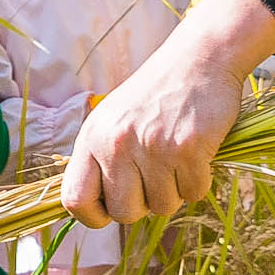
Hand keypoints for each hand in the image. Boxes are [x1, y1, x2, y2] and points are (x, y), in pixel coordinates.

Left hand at [61, 0, 274, 225]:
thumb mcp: (113, 120)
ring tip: (176, 157)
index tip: (111, 209)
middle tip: (155, 177)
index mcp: (92, 138)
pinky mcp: (188, 149)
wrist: (198, 58)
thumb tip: (99, 209)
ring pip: (162, 207)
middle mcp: (117, 144)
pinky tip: (197, 153)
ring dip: (174, 191)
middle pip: (124, 213)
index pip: (74, 200)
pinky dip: (199, 180)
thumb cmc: (155, 94)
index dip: (94, 216)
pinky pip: (193, 193)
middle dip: (143, 204)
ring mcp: (153, 148)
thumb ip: (101, 160)